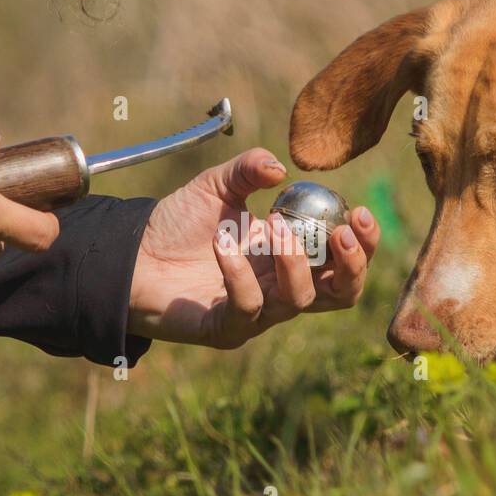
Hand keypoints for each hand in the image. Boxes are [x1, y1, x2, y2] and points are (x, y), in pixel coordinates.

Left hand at [128, 147, 379, 347]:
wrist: (131, 254)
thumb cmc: (179, 224)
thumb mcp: (217, 186)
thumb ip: (248, 170)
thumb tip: (279, 168)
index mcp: (292, 257)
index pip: (344, 262)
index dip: (363, 244)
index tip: (359, 212)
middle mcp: (281, 288)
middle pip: (341, 294)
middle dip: (352, 265)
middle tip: (342, 232)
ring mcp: (257, 312)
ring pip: (298, 300)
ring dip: (293, 260)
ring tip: (271, 225)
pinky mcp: (227, 328)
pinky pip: (248, 306)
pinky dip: (240, 273)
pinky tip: (223, 243)